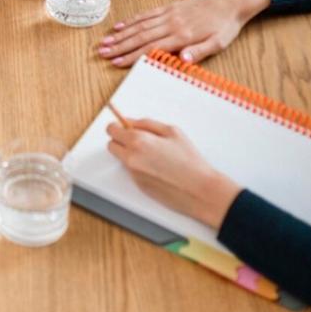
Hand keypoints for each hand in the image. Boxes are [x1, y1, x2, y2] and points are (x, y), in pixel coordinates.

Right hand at [97, 0, 269, 64]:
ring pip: (140, 25)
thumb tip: (182, 60)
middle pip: (140, 36)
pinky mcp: (169, 7)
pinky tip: (121, 25)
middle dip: (119, 46)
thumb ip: (199, 51)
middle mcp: (171, 23)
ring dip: (121, 34)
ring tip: (105, 41)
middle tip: (102, 53)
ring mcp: (169, 14)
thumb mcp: (219, 43)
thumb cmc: (225, 25)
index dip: (132, 56)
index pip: (151, 48)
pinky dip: (132, 20)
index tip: (116, 63)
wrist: (230, 0)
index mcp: (182, 35)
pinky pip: (147, 14)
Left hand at [107, 117, 241, 229]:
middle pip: (111, 145)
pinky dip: (140, 167)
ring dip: (130, 154)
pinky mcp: (138, 185)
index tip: (124, 126)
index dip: (118, 126)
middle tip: (139, 140)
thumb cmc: (189, 161)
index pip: (111, 130)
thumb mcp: (172, 131)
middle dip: (121, 140)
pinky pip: (132, 170)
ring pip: (122, 158)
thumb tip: (130, 122)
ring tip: (153, 154)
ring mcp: (133, 173)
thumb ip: (146, 123)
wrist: (198, 189)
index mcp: (138, 141)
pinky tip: (157, 167)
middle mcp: (131, 158)